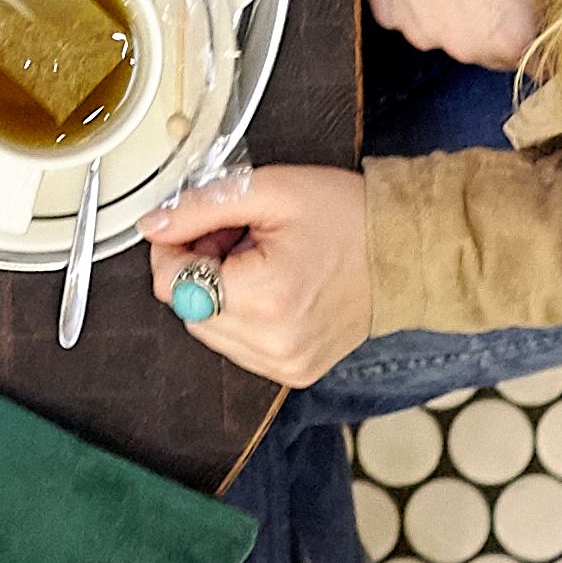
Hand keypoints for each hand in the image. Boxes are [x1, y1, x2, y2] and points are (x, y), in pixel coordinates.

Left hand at [144, 162, 371, 385]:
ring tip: (263, 260)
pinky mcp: (295, 372)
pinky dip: (246, 315)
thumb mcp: (271, 190)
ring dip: (221, 292)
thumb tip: (151, 225)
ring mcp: (285, 364)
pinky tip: (276, 286)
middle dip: (201, 267)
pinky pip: (240, 345)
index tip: (202, 223)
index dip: (177, 245)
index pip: (170, 284)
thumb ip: (200, 207)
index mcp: (264, 299)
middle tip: (241, 236)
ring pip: (210, 329)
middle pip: (188, 308)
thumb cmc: (350, 216)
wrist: (410, 252)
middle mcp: (272, 344)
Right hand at [354, 0, 536, 67]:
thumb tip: (540, 10)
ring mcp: (417, 32)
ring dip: (449, 11)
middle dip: (491, 24)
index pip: (533, 61)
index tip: (532, 14)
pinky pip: (409, 13)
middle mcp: (461, 48)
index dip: (534, 34)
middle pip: (484, 50)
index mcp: (508, 40)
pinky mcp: (385, 13)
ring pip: (443, 31)